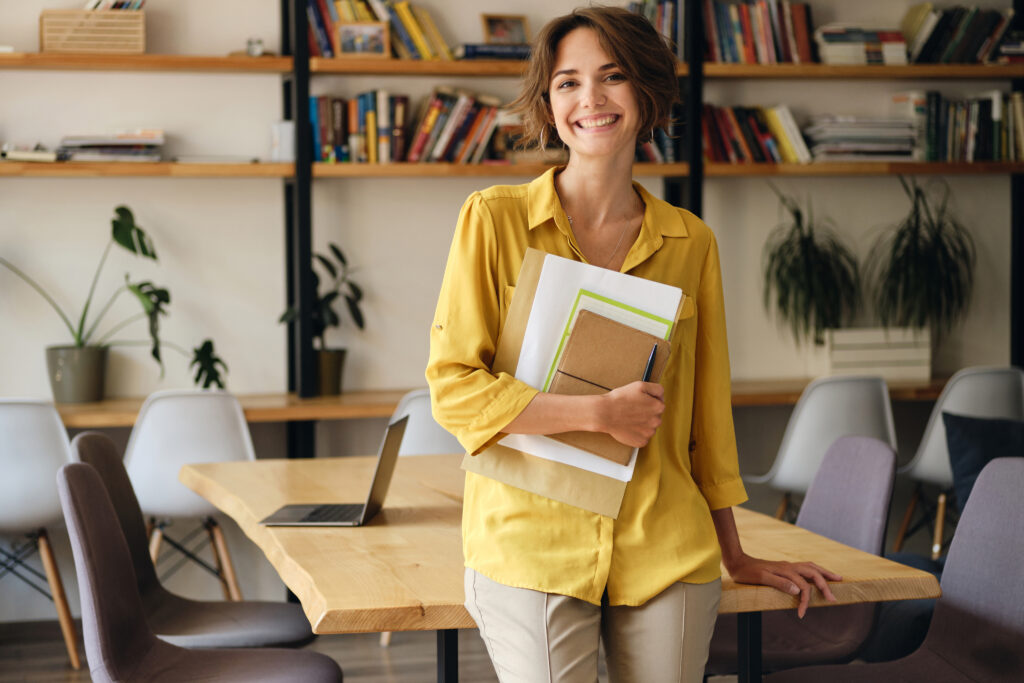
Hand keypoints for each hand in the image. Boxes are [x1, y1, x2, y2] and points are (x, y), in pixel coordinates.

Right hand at [597, 381, 664, 447]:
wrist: (604, 413)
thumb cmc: (620, 399)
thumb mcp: (640, 385)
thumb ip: (656, 389)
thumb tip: (661, 396)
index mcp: (658, 407)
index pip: (659, 403)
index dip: (648, 401)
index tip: (638, 401)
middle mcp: (657, 421)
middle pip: (655, 416)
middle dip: (646, 413)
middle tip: (632, 410)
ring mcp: (649, 433)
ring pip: (649, 427)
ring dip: (642, 424)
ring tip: (629, 418)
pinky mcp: (641, 442)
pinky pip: (642, 437)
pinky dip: (636, 434)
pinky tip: (628, 427)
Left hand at [727, 554, 841, 618]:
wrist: (737, 562)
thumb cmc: (747, 573)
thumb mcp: (761, 578)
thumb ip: (780, 583)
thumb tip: (798, 590)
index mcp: (785, 570)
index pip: (803, 587)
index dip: (805, 601)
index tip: (802, 615)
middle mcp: (789, 566)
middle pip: (813, 573)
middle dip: (825, 585)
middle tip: (833, 599)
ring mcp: (787, 566)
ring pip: (811, 567)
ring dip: (824, 573)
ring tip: (837, 579)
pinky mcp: (784, 567)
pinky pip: (805, 567)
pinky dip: (815, 571)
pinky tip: (817, 574)